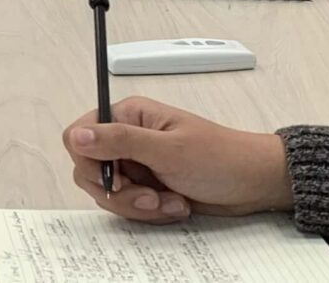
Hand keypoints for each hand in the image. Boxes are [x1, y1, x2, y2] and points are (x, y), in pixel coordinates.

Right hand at [63, 96, 290, 223]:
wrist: (252, 184)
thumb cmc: (220, 157)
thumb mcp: (167, 149)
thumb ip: (119, 141)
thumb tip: (77, 135)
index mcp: (129, 116)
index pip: (79, 136)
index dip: (90, 161)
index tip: (114, 178)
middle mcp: (128, 138)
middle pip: (91, 171)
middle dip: (121, 192)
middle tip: (150, 195)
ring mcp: (137, 164)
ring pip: (110, 194)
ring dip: (139, 206)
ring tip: (171, 200)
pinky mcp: (147, 187)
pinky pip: (129, 207)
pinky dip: (151, 213)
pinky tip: (176, 204)